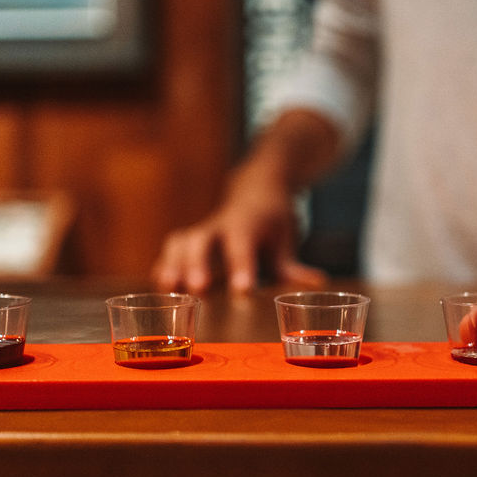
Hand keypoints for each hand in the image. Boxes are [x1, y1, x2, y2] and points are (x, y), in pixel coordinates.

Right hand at [151, 170, 326, 293]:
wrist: (256, 186)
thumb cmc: (272, 217)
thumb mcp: (286, 237)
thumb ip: (293, 264)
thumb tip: (318, 283)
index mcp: (248, 221)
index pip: (243, 242)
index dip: (241, 266)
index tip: (241, 290)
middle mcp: (221, 224)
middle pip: (203, 239)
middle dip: (198, 263)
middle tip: (198, 289)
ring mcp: (203, 230)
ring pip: (181, 241)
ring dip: (173, 264)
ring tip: (169, 288)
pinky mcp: (191, 240)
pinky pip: (172, 250)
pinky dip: (164, 266)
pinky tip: (159, 288)